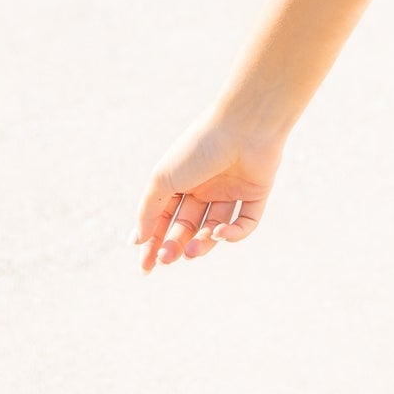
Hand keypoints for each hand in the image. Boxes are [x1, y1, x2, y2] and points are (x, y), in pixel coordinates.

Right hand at [129, 111, 286, 275]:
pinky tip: (220, 233)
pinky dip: (233, 235)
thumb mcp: (163, 179)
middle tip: (169, 257)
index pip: (164, 218)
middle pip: (188, 227)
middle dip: (175, 246)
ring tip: (192, 251)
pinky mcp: (256, 194)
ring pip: (214, 230)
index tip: (147, 268)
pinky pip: (245, 223)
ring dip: (202, 246)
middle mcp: (206, 186)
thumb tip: (137, 241)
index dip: (154, 243)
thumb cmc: (199, 148)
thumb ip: (148, 210)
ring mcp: (232, 191)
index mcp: (182, 179)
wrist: (244, 125)